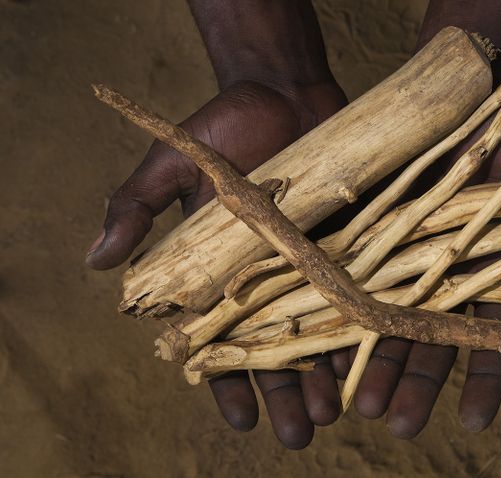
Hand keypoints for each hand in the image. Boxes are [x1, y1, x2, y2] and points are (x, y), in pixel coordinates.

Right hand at [86, 78, 348, 448]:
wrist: (283, 91)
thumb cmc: (222, 127)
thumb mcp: (170, 165)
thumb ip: (134, 209)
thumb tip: (96, 262)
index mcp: (220, 271)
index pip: (220, 340)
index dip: (228, 383)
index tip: (243, 420)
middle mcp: (267, 275)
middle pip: (274, 348)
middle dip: (285, 394)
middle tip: (298, 435)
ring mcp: (309, 260)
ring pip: (317, 331)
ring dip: (324, 375)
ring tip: (332, 414)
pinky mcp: (347, 240)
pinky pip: (355, 291)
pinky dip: (360, 327)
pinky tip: (369, 365)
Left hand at [327, 93, 500, 438]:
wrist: (453, 90)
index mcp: (487, 268)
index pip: (490, 333)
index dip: (486, 377)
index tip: (474, 420)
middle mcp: (438, 271)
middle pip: (427, 337)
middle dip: (414, 382)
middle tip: (398, 424)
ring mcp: (395, 255)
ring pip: (380, 320)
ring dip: (368, 365)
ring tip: (355, 406)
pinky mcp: (355, 234)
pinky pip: (339, 283)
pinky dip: (327, 318)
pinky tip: (315, 358)